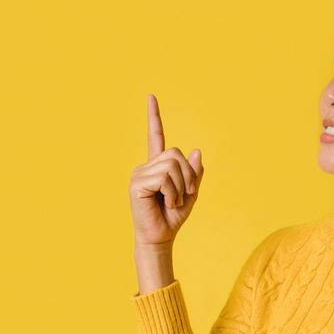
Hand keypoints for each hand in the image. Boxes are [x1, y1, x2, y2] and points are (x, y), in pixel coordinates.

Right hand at [129, 93, 203, 247]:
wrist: (160, 237)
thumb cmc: (172, 217)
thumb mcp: (191, 193)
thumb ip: (194, 173)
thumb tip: (197, 150)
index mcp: (157, 166)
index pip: (155, 136)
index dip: (154, 116)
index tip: (151, 96)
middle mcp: (145, 166)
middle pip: (176, 154)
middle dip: (188, 175)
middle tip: (184, 195)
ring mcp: (139, 174)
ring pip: (172, 166)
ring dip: (181, 187)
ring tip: (173, 201)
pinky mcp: (137, 184)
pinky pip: (165, 178)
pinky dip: (173, 192)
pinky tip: (166, 203)